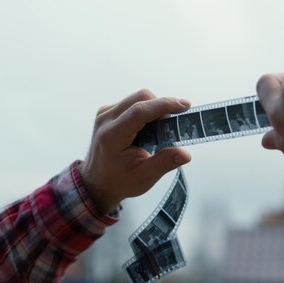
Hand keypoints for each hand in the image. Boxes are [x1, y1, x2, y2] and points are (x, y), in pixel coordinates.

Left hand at [80, 89, 191, 212]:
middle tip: (174, 124)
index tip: (184, 106)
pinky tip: (148, 129)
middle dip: (162, 106)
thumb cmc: (119, 181)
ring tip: (160, 130)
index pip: (140, 111)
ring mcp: (105, 114)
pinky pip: (132, 103)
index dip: (164, 105)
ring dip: (154, 109)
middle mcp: (105, 120)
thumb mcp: (144, 177)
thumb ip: (164, 163)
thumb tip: (185, 154)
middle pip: (140, 98)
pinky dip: (145, 111)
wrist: (97, 183)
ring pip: (137, 98)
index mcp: (112, 136)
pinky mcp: (108, 112)